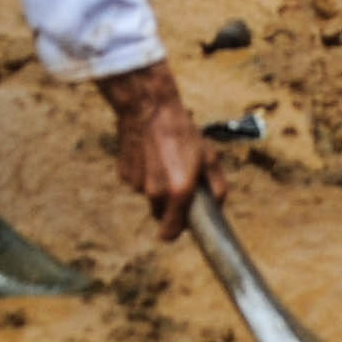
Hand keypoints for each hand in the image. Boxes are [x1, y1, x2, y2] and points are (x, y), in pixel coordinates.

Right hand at [99, 61, 224, 240]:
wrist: (148, 108)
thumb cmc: (182, 131)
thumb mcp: (209, 157)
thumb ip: (216, 187)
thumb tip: (216, 206)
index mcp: (178, 192)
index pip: (170, 233)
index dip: (177, 231)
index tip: (183, 225)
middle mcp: (155, 193)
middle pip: (160, 215)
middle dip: (170, 207)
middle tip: (179, 184)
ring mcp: (137, 184)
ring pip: (150, 197)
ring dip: (158, 188)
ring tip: (165, 162)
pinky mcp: (124, 174)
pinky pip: (138, 183)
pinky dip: (144, 175)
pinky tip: (149, 156)